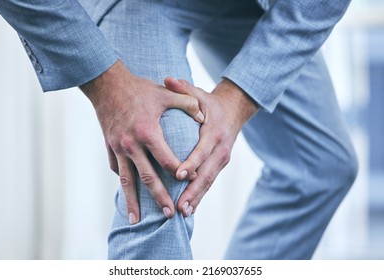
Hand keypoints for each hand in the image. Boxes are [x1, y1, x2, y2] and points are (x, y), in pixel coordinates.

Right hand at [80, 60, 204, 223]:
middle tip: (169, 215)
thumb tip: (203, 118)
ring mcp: (118, 148)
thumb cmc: (138, 88)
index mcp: (148, 133)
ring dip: (133, 201)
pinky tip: (128, 192)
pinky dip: (123, 181)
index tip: (191, 181)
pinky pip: (117, 169)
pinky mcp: (109, 147)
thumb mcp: (165, 93)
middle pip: (148, 178)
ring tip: (137, 220)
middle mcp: (131, 145)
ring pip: (127, 181)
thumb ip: (187, 104)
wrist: (106, 83)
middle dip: (160, 198)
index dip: (182, 172)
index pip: (168, 161)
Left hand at [164, 77, 257, 216]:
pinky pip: (209, 182)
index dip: (191, 163)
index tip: (178, 175)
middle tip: (180, 205)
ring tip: (184, 212)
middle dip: (193, 190)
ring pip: (209, 181)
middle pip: (206, 173)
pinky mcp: (220, 165)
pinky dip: (200, 195)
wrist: (233, 111)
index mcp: (213, 132)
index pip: (201, 150)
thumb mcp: (198, 94)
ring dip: (197, 197)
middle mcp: (220, 148)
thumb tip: (167, 79)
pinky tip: (190, 208)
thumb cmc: (209, 103)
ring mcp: (222, 159)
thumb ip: (182, 89)